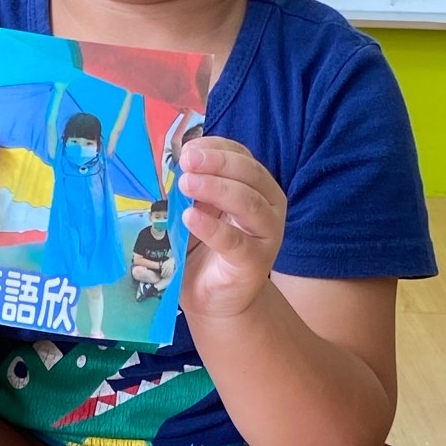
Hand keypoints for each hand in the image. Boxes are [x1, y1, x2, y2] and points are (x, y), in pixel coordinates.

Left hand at [178, 135, 285, 319]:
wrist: (215, 298)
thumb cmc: (205, 249)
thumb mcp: (196, 209)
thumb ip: (192, 188)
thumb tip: (176, 163)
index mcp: (256, 186)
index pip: (242, 156)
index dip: (216, 148)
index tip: (187, 148)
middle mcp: (269, 205)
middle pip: (249, 174)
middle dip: (217, 163)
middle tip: (186, 162)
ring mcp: (266, 234)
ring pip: (248, 202)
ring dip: (216, 188)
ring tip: (186, 183)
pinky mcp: (256, 262)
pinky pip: (235, 241)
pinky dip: (212, 227)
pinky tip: (190, 217)